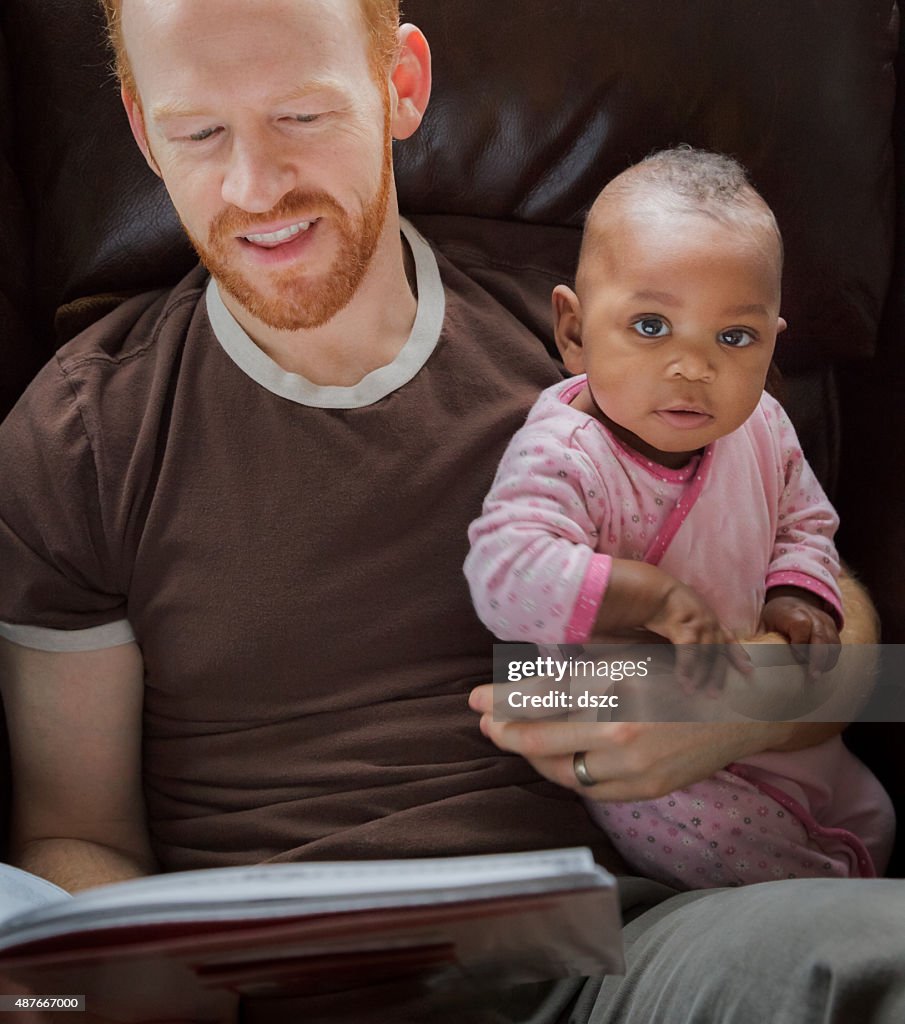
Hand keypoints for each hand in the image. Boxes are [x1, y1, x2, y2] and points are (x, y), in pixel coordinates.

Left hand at [468, 683, 792, 799]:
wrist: (740, 710)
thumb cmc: (679, 674)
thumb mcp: (629, 659)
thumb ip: (582, 674)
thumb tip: (526, 687)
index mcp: (617, 684)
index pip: (545, 696)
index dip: (505, 700)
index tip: (477, 700)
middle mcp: (622, 725)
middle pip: (543, 736)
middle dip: (505, 729)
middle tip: (482, 720)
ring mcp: (633, 764)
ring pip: (561, 766)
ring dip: (530, 754)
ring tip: (509, 738)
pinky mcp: (644, 788)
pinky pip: (589, 787)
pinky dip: (563, 773)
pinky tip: (547, 760)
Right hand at [590, 561, 751, 692]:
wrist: (652, 588)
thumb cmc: (663, 601)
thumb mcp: (683, 613)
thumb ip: (687, 628)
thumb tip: (687, 643)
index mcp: (710, 618)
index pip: (729, 639)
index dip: (739, 655)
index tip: (748, 670)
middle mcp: (709, 622)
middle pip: (718, 653)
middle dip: (717, 675)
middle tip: (715, 694)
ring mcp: (699, 625)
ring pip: (705, 656)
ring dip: (700, 676)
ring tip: (693, 692)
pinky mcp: (685, 629)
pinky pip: (688, 654)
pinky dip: (686, 669)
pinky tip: (682, 681)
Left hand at [760, 590, 839, 677]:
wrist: (791, 598)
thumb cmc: (773, 616)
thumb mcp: (763, 623)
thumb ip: (758, 640)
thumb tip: (746, 663)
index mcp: (792, 612)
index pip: (801, 626)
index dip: (800, 643)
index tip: (796, 657)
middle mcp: (812, 614)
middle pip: (820, 636)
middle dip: (817, 658)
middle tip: (812, 676)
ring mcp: (824, 621)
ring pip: (832, 642)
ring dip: (826, 661)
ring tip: (817, 676)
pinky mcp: (832, 627)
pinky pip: (836, 645)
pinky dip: (831, 658)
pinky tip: (822, 670)